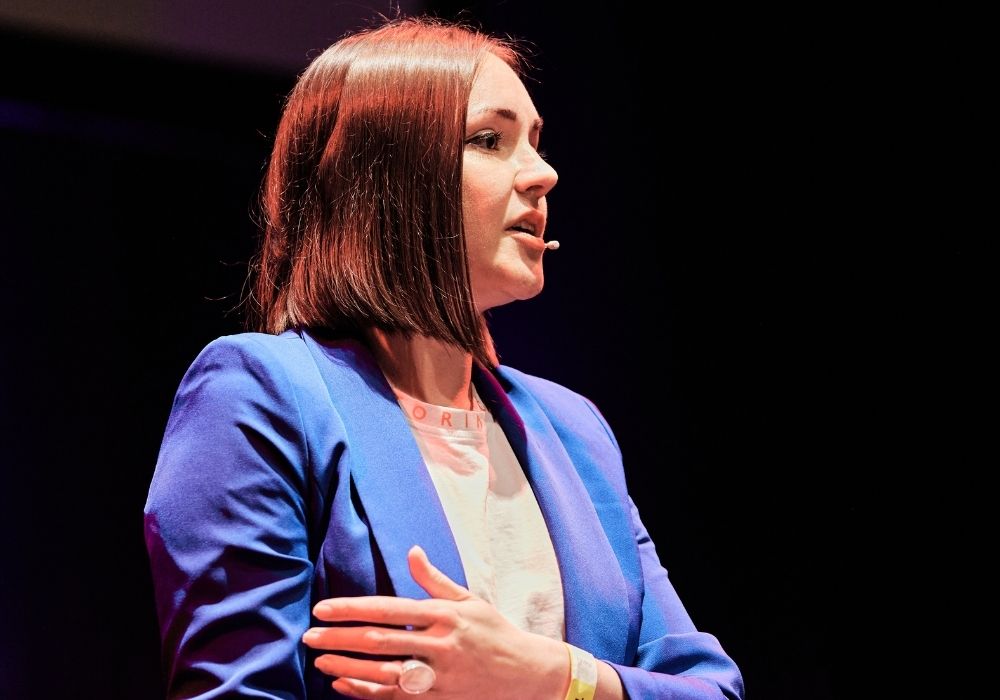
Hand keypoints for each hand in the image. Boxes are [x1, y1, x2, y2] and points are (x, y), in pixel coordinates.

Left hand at [302, 545, 566, 698]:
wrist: (527, 673)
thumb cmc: (494, 631)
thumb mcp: (469, 600)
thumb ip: (435, 580)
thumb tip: (412, 552)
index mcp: (444, 615)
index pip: (389, 610)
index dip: (352, 609)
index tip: (323, 608)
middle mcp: (440, 645)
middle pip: (380, 642)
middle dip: (340, 638)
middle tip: (309, 636)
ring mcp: (440, 676)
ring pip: (383, 673)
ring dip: (348, 667)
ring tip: (321, 660)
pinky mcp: (440, 699)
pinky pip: (396, 697)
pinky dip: (367, 691)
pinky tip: (344, 684)